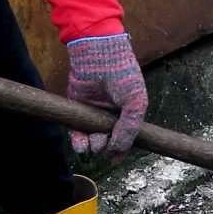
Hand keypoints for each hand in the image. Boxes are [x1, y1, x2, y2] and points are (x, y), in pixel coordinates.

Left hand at [65, 32, 146, 157]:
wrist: (100, 55)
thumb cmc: (123, 75)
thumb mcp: (136, 102)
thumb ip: (130, 127)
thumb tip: (119, 149)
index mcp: (127, 113)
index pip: (125, 137)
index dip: (121, 149)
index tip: (116, 158)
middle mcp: (109, 115)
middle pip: (108, 141)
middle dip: (106, 146)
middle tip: (106, 142)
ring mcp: (93, 113)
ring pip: (92, 139)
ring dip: (94, 146)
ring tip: (95, 142)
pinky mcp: (77, 109)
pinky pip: (76, 131)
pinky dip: (78, 142)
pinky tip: (82, 146)